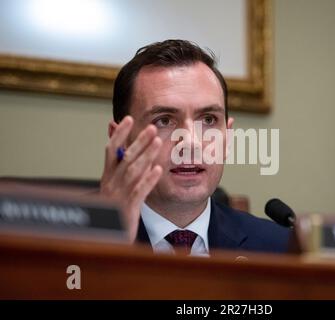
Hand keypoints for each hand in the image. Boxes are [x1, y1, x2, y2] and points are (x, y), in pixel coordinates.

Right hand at [100, 116, 162, 240]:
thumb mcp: (114, 184)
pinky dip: (148, 180)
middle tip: (152, 127)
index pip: (111, 149)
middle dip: (139, 142)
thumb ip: (119, 164)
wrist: (108, 237)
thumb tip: (118, 143)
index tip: (129, 119)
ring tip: (158, 142)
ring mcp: (119, 195)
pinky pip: (139, 192)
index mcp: (108, 175)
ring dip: (146, 156)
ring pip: (133, 172)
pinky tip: (158, 171)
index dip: (119, 134)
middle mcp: (111, 183)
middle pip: (125, 158)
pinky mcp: (128, 208)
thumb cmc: (115, 206)